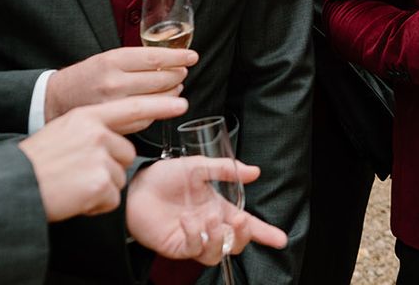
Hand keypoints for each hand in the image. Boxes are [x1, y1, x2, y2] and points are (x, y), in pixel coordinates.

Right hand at [17, 95, 187, 222]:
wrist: (15, 185)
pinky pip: (112, 198)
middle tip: (79, 173)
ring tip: (74, 185)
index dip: (159, 106)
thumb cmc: (38, 161)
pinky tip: (75, 198)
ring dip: (102, 186)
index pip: (133, 108)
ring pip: (120, 176)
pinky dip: (96, 204)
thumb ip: (95, 127)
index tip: (182, 104)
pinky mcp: (99, 183)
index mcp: (88, 116)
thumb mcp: (65, 130)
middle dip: (109, 167)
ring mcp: (99, 157)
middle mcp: (97, 133)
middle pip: (126, 152)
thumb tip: (118, 136)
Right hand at [45, 47, 198, 120]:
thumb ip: (137, 59)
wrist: (56, 99)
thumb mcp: (109, 58)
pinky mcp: (111, 124)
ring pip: (156, 101)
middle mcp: (114, 82)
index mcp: (114, 60)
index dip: (179, 57)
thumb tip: (173, 60)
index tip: (192, 57)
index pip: (156, 57)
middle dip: (178, 75)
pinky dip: (156, 111)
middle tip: (183, 73)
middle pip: (161, 79)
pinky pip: (144, 120)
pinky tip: (159, 104)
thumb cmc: (87, 76)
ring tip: (175, 87)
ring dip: (172, 93)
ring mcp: (113, 105)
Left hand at [126, 158, 286, 262]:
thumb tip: (255, 172)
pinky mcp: (177, 246)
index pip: (246, 224)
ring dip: (218, 237)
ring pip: (218, 252)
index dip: (265, 233)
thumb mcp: (199, 166)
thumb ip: (226, 170)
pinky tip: (187, 220)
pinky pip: (194, 249)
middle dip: (243, 236)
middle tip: (239, 221)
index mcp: (220, 207)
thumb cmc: (166, 175)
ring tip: (209, 218)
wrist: (137, 186)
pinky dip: (194, 235)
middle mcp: (210, 225)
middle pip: (236, 243)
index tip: (281, 239)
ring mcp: (194, 238)